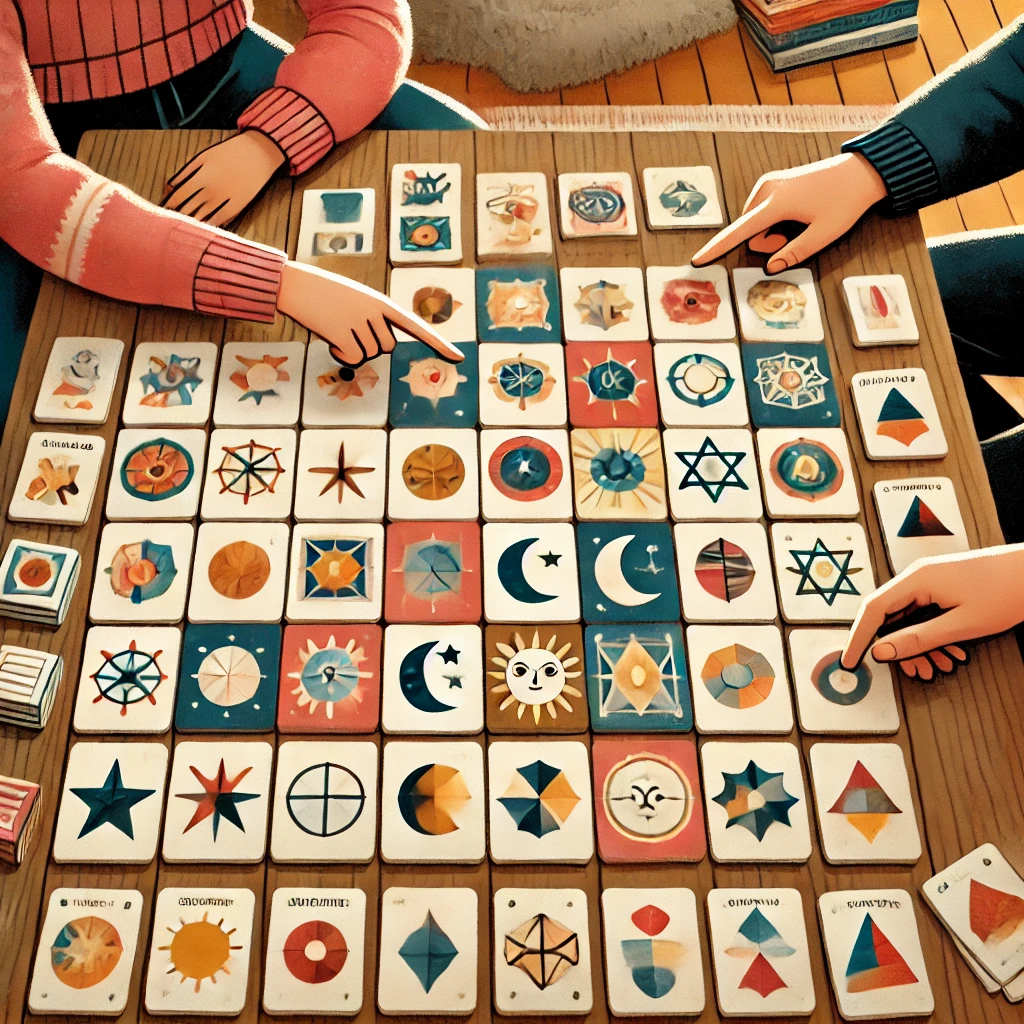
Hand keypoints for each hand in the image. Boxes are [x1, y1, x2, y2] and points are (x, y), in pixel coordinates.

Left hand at [163, 132, 284, 226]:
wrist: (258, 153)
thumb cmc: (230, 152)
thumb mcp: (204, 156)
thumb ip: (186, 172)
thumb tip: (170, 186)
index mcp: (200, 177)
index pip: (179, 196)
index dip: (170, 206)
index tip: (163, 212)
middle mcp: (210, 191)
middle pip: (189, 209)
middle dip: (178, 216)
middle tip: (171, 223)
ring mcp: (225, 200)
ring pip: (203, 217)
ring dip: (193, 223)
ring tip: (184, 228)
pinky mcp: (238, 206)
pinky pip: (221, 219)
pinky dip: (211, 224)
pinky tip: (205, 228)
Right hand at [276, 262, 463, 365]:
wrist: (295, 283)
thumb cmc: (324, 292)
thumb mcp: (355, 301)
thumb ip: (373, 320)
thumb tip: (377, 349)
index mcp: (382, 302)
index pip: (415, 326)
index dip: (437, 343)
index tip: (458, 358)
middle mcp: (375, 312)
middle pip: (387, 347)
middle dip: (371, 345)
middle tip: (348, 327)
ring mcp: (358, 322)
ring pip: (370, 354)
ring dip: (353, 349)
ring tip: (335, 326)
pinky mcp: (341, 333)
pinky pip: (353, 359)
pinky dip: (342, 356)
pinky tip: (329, 340)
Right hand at [692, 153, 887, 271]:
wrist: (859, 171)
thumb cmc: (845, 202)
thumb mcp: (824, 234)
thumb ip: (795, 253)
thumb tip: (771, 267)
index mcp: (776, 203)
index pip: (739, 231)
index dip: (717, 248)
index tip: (697, 260)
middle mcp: (766, 189)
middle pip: (750, 231)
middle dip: (768, 241)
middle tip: (797, 233)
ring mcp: (767, 183)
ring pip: (755, 223)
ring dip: (772, 231)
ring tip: (800, 220)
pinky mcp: (771, 182)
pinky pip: (761, 212)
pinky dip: (774, 220)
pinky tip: (797, 211)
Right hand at [841, 546, 1023, 680]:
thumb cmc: (1006, 591)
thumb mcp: (961, 624)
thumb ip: (917, 639)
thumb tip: (883, 650)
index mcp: (916, 579)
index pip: (873, 610)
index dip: (858, 637)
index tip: (850, 660)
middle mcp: (917, 576)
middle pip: (888, 615)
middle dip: (896, 646)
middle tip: (910, 670)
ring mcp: (930, 579)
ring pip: (907, 617)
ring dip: (917, 643)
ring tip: (937, 664)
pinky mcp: (942, 585)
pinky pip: (922, 612)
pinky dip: (928, 633)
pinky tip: (946, 650)